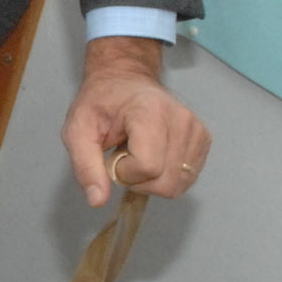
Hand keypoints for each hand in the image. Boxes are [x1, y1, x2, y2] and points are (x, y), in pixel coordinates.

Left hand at [61, 37, 210, 205]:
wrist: (123, 81)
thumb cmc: (100, 103)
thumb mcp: (77, 131)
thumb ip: (85, 166)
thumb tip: (97, 200)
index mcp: (150, 112)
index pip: (148, 167)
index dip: (124, 172)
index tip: (113, 156)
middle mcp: (182, 119)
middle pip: (166, 182)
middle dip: (138, 180)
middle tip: (124, 156)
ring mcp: (197, 129)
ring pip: (178, 184)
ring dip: (152, 179)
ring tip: (138, 153)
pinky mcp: (203, 139)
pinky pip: (186, 178)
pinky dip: (166, 176)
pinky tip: (153, 155)